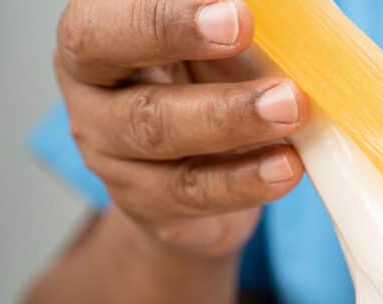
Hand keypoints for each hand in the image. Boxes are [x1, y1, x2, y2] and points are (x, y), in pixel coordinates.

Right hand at [54, 0, 308, 256]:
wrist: (201, 177)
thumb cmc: (205, 85)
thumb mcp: (211, 48)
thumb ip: (226, 25)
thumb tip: (279, 11)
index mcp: (96, 39)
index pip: (106, 25)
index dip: (165, 19)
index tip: (235, 14)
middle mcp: (92, 97)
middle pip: (127, 83)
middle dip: (198, 65)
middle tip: (262, 58)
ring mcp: (113, 157)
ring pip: (162, 140)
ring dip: (232, 123)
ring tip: (290, 111)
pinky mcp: (148, 205)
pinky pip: (195, 192)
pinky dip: (246, 179)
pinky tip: (287, 164)